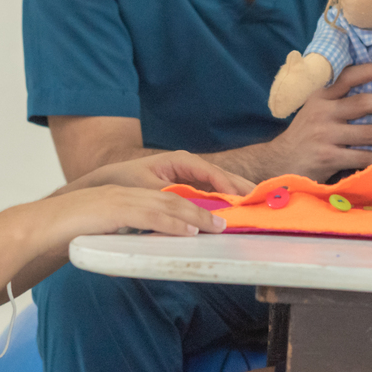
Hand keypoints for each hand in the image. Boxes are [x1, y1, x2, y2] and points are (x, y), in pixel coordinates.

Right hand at [29, 185, 228, 253]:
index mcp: (125, 197)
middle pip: (172, 199)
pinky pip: (150, 216)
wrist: (39, 226)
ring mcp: (121, 199)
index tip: (210, 216)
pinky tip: (189, 231)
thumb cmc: (67, 232)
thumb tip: (141, 249)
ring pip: (167, 206)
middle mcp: (126, 193)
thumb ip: (123, 233)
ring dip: (195, 217)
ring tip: (215, 226)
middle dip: (201, 209)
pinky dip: (173, 224)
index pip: (165, 198)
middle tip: (223, 221)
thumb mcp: (103, 231)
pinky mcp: (114, 210)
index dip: (190, 206)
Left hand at [83, 151, 254, 195]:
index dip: (227, 185)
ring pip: (219, 185)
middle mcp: (189, 166)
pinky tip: (237, 211)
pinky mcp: (190, 188)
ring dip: (237, 195)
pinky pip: (211, 194)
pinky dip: (225, 201)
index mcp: (181, 161)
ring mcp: (191, 177)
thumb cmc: (127, 181)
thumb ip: (170, 197)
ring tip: (257, 205)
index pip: (210, 172)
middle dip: (241, 188)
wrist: (110, 183)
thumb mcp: (148, 188)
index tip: (241, 198)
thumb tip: (189, 209)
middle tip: (262, 200)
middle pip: (221, 177)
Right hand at [264, 62, 371, 180]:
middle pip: (363, 103)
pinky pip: (363, 157)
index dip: (369, 71)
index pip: (346, 78)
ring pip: (368, 132)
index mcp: (320, 97)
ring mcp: (326, 135)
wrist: (278, 161)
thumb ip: (335, 101)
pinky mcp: (329, 157)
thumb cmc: (303, 135)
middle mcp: (323, 113)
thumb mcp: (313, 110)